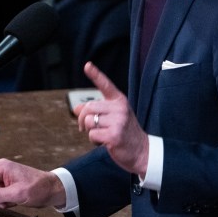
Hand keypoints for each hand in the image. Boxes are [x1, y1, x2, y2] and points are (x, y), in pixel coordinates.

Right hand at [0, 158, 66, 209]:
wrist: (53, 190)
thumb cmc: (39, 187)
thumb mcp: (18, 193)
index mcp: (1, 167)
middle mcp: (1, 172)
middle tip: (1, 202)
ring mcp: (4, 180)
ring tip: (10, 202)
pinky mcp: (8, 188)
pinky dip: (2, 202)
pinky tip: (13, 203)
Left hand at [74, 61, 148, 175]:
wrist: (141, 151)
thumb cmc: (124, 132)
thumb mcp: (112, 117)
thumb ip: (96, 111)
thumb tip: (75, 109)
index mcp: (120, 101)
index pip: (106, 85)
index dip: (95, 74)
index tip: (87, 65)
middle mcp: (120, 108)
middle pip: (89, 107)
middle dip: (82, 119)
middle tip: (84, 127)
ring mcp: (118, 121)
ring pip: (89, 121)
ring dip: (89, 131)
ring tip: (100, 135)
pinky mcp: (114, 135)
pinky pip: (92, 134)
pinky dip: (93, 140)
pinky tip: (104, 142)